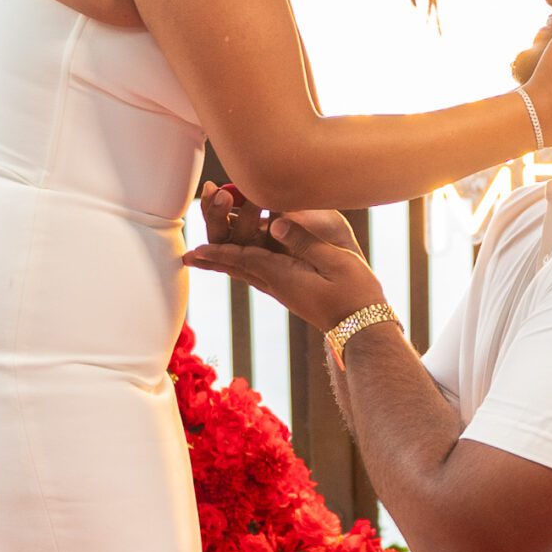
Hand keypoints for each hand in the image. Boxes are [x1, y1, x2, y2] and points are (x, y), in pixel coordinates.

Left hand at [187, 199, 384, 333]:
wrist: (363, 328)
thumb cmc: (355, 294)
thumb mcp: (335, 263)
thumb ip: (305, 242)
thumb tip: (276, 224)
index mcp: (284, 276)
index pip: (244, 258)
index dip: (219, 251)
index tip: (194, 251)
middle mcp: (277, 284)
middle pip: (237, 267)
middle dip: (213, 257)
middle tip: (188, 256)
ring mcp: (283, 290)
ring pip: (245, 273)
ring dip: (223, 261)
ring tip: (203, 256)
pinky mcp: (291, 291)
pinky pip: (258, 275)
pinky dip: (241, 266)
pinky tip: (237, 264)